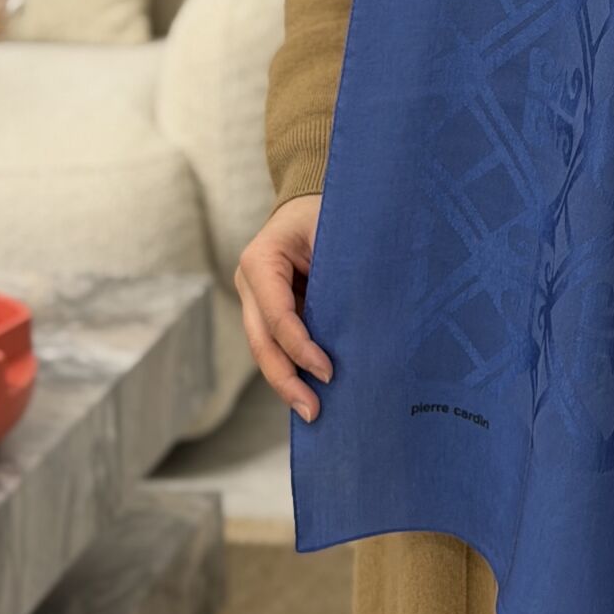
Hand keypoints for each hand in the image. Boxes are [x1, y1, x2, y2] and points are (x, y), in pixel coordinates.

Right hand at [236, 193, 332, 422]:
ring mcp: (255, 300)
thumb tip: (363, 316)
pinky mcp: (268, 311)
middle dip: (286, 380)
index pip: (278, 316)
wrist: (310, 201)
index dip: (301, 348)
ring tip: (312, 412)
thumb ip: (339, 271)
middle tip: (312, 411)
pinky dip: (292, 368)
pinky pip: (277, 345)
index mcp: (260, 261)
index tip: (329, 371)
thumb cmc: (326, 211)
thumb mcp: (332, 232)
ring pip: (265, 350)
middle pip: (262, 342)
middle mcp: (250, 283)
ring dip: (287, 381)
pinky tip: (310, 392)